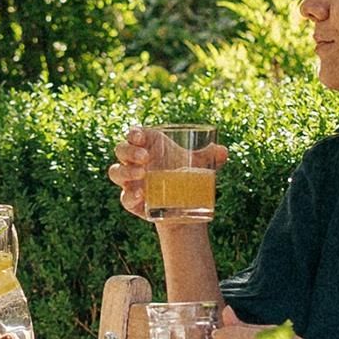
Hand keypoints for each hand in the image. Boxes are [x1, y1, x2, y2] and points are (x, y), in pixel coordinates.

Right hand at [109, 125, 230, 219]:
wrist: (183, 205)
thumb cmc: (186, 175)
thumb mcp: (199, 165)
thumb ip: (210, 156)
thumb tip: (223, 152)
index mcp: (148, 145)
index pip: (134, 134)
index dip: (133, 133)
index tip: (140, 136)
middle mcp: (135, 161)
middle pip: (121, 150)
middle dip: (129, 151)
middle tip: (145, 157)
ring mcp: (131, 181)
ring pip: (116, 172)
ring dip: (125, 171)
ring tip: (142, 175)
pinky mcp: (131, 200)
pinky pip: (124, 197)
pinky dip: (129, 196)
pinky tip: (141, 195)